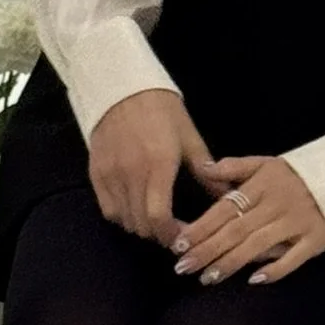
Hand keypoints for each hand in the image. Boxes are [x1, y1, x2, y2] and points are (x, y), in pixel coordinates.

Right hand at [88, 88, 224, 245]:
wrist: (122, 87)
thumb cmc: (162, 110)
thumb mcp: (189, 138)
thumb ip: (206, 172)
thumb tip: (229, 197)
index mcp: (158, 165)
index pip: (159, 217)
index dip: (172, 235)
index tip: (184, 237)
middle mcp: (130, 174)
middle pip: (141, 224)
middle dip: (160, 234)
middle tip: (174, 231)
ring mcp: (110, 175)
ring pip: (124, 220)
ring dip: (142, 226)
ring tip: (156, 220)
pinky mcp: (95, 174)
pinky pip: (108, 209)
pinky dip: (123, 216)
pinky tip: (135, 209)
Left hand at [172, 155, 324, 285]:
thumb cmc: (297, 176)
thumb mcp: (266, 164)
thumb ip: (234, 167)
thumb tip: (204, 168)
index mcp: (262, 185)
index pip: (224, 209)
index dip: (201, 227)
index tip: (179, 244)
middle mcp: (277, 204)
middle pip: (236, 230)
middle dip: (207, 250)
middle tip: (183, 267)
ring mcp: (297, 222)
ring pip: (258, 245)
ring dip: (230, 263)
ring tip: (207, 278)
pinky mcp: (316, 239)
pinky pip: (294, 258)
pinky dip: (275, 269)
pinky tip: (254, 280)